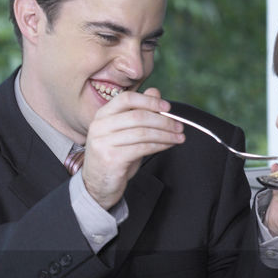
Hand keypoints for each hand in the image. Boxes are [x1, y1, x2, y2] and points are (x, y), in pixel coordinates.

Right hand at [81, 88, 183, 208]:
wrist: (97, 185)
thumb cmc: (114, 156)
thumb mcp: (126, 131)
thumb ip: (139, 111)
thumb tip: (155, 92)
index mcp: (102, 115)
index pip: (127, 99)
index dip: (149, 101)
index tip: (167, 108)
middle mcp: (100, 126)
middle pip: (138, 116)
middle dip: (163, 121)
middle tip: (179, 126)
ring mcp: (103, 142)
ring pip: (142, 132)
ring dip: (165, 134)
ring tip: (178, 137)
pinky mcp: (111, 158)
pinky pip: (141, 148)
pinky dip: (159, 145)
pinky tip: (168, 145)